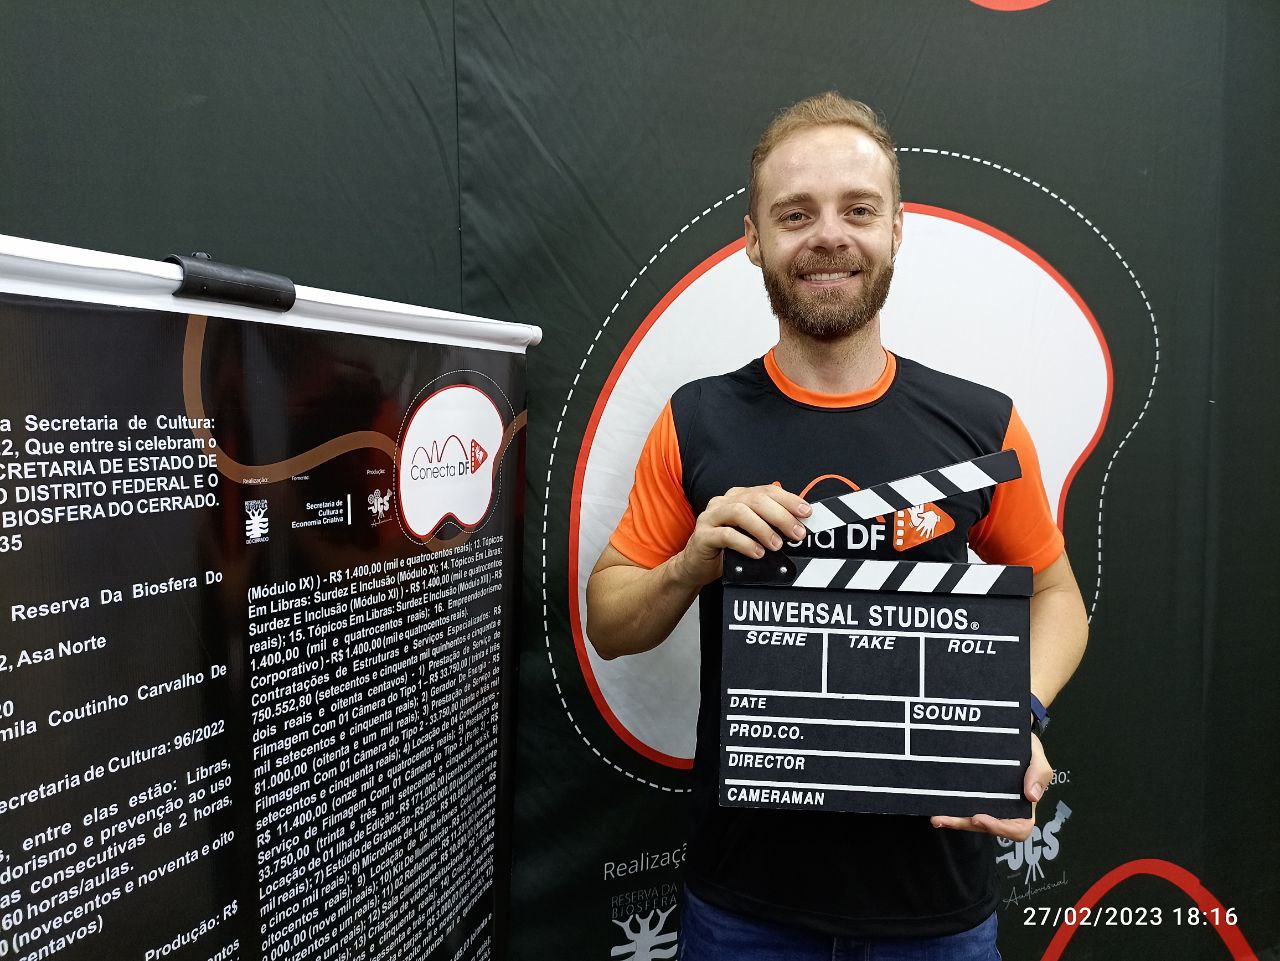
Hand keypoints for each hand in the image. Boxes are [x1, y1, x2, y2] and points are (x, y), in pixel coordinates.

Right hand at [669, 485, 810, 588]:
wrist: (696, 566)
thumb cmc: (727, 549)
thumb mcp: (752, 534)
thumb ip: (770, 525)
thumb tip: (799, 526)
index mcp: (737, 497)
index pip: (767, 491)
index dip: (789, 500)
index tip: (806, 512)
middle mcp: (723, 502)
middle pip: (755, 500)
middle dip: (781, 516)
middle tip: (797, 533)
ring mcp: (710, 517)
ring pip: (739, 513)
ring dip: (763, 529)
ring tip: (777, 545)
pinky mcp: (702, 535)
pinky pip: (725, 535)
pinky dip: (745, 543)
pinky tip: (757, 553)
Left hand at [930, 733, 1051, 841]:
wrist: (1010, 734)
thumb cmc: (1028, 749)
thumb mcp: (1038, 757)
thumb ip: (1039, 773)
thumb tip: (1032, 796)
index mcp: (1024, 806)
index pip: (1017, 829)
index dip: (999, 828)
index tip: (979, 817)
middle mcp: (1005, 809)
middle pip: (987, 827)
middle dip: (966, 825)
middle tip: (947, 818)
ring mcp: (988, 803)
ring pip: (972, 821)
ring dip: (954, 822)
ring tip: (937, 818)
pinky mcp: (974, 795)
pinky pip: (963, 807)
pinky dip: (951, 810)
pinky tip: (937, 808)